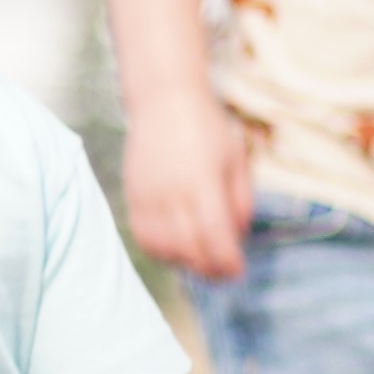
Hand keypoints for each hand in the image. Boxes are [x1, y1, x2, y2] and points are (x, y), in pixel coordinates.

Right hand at [118, 88, 252, 280]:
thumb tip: (238, 236)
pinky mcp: (132, 196)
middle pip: (189, 250)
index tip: (238, 271)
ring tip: (199, 261)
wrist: (163, 100)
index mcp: (202, 184)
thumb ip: (240, 200)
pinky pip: (142, 236)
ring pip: (163, 248)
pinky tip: (174, 249)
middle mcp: (171, 194)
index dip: (228, 263)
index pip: (214, 239)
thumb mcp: (236, 159)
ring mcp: (148, 197)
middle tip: (223, 273)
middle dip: (209, 270)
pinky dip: (159, 251)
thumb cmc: (206, 126)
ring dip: (183, 263)